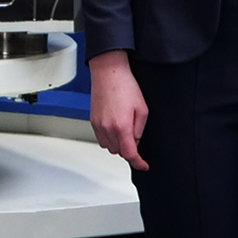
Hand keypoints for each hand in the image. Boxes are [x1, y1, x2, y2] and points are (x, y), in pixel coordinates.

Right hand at [89, 51, 149, 169]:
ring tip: (125, 129)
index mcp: (121, 127)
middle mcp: (107, 128)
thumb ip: (139, 129)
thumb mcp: (142, 109)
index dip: (138, 163)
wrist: (108, 72)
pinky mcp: (93, 121)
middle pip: (119, 152)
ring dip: (118, 144)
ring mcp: (98, 125)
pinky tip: (116, 127)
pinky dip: (109, 138)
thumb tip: (136, 141)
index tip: (143, 165)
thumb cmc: (125, 86)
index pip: (129, 154)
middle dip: (129, 149)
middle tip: (135, 135)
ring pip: (109, 147)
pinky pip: (101, 139)